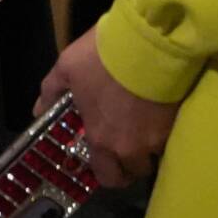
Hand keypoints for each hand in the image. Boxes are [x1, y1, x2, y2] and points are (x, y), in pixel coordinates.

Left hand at [37, 27, 178, 188]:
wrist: (149, 39)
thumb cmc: (103, 56)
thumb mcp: (67, 67)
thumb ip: (52, 92)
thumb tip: (39, 110)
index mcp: (102, 139)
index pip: (107, 177)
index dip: (107, 173)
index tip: (106, 160)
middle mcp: (131, 147)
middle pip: (135, 172)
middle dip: (131, 164)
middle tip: (126, 145)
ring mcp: (158, 136)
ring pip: (155, 154)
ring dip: (150, 147)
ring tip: (145, 125)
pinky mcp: (178, 120)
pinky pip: (171, 136)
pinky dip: (166, 130)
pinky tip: (161, 112)